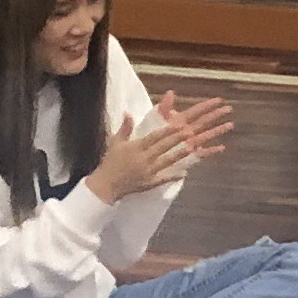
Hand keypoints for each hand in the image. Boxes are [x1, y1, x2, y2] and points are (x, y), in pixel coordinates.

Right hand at [87, 95, 234, 202]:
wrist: (105, 185)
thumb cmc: (110, 162)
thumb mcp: (115, 143)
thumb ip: (125, 128)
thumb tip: (128, 112)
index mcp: (135, 148)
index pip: (154, 137)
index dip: (167, 130)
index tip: (179, 124)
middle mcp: (142, 159)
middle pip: (162, 147)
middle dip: (177, 139)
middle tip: (190, 132)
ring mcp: (147, 172)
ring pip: (166, 161)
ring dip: (179, 154)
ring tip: (192, 148)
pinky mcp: (149, 183)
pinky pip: (163, 179)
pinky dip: (173, 176)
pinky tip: (184, 173)